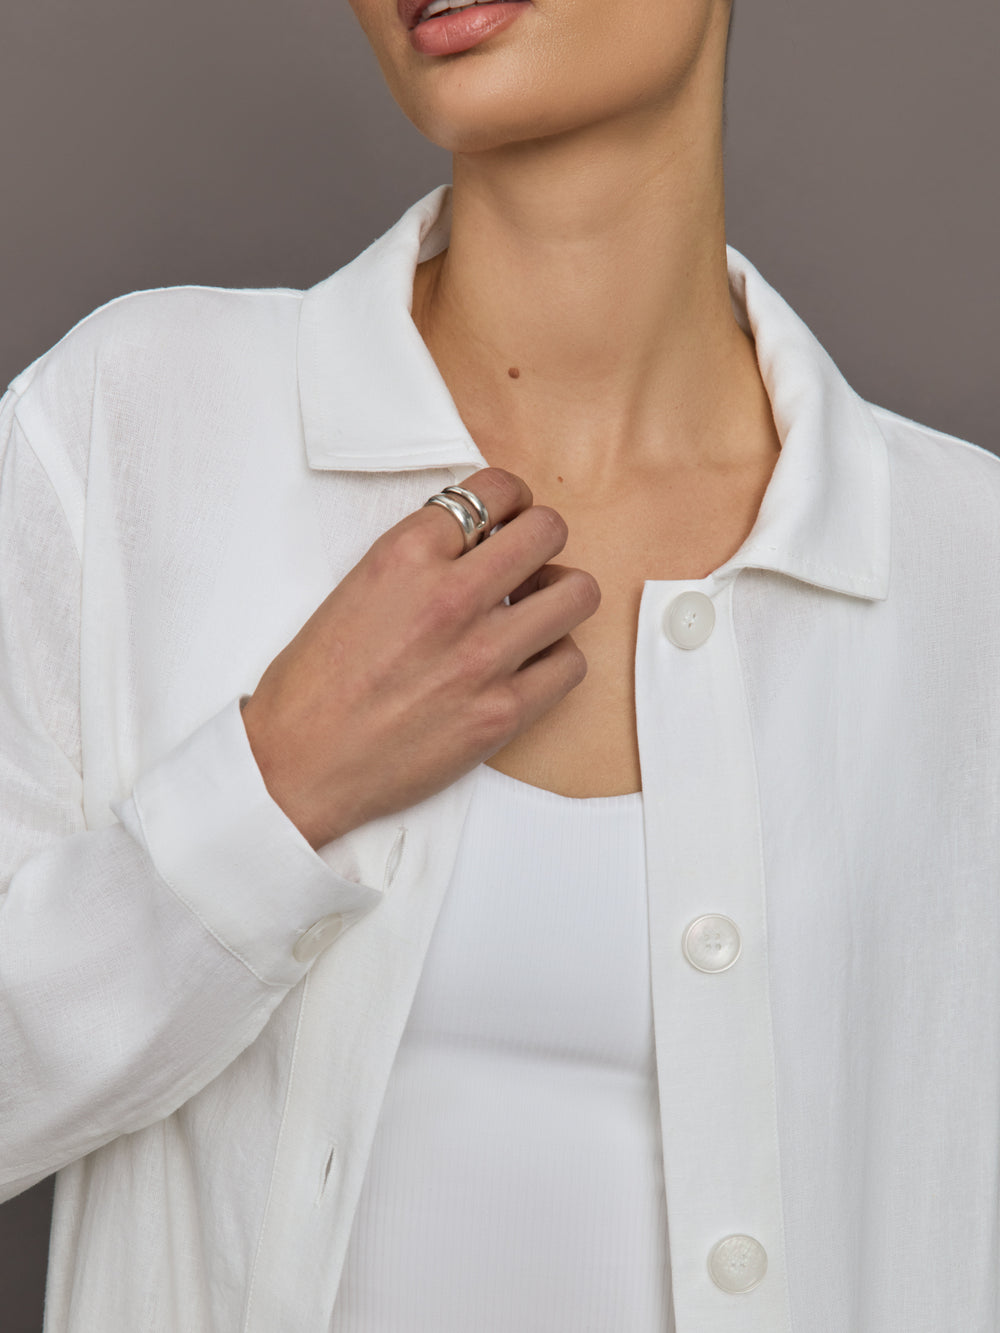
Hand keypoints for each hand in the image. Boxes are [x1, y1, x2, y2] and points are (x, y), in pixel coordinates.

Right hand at [240, 468, 599, 849]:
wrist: (298, 763)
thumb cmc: (315, 680)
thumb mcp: (357, 586)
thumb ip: (420, 557)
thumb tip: (478, 541)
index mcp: (406, 554)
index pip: (495, 488)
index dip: (511, 500)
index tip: (508, 517)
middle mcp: (451, 596)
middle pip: (548, 530)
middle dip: (542, 542)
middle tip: (525, 565)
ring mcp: (484, 656)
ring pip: (577, 593)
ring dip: (559, 596)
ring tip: (533, 613)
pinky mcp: (503, 711)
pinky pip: (570, 663)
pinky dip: (556, 658)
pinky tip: (527, 664)